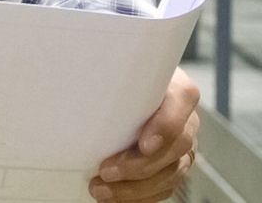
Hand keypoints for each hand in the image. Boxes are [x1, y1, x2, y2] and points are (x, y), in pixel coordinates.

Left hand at [89, 67, 199, 201]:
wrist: (133, 93)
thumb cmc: (123, 81)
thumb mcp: (120, 71)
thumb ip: (111, 74)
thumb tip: (75, 82)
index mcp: (176, 89)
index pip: (183, 100)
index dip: (166, 126)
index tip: (144, 144)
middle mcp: (186, 119)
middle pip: (177, 146)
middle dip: (140, 165)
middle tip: (106, 170)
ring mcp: (183, 146)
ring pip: (171, 173)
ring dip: (135, 187)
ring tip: (101, 188)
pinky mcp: (173, 167)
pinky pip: (164, 188)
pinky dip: (138, 196)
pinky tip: (113, 197)